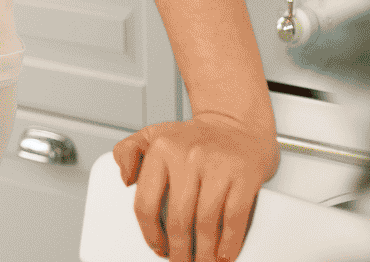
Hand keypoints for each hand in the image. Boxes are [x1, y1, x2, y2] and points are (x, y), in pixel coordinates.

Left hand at [112, 112, 278, 261]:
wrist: (236, 121)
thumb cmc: (195, 136)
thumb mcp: (153, 135)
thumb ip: (128, 152)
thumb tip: (124, 179)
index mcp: (161, 149)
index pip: (146, 202)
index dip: (150, 232)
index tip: (156, 246)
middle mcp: (187, 156)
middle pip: (178, 218)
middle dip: (178, 249)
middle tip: (180, 261)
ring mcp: (217, 166)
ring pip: (206, 223)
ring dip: (204, 252)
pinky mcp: (244, 175)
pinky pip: (234, 217)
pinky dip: (230, 242)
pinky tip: (225, 253)